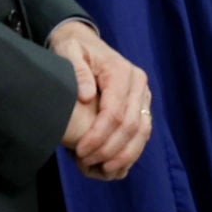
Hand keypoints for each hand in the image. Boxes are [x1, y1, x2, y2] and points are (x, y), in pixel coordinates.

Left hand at [50, 20, 151, 181]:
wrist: (85, 42)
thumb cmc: (74, 48)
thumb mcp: (68, 52)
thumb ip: (77, 70)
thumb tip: (86, 96)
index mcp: (121, 72)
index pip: (115, 112)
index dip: (98, 136)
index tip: (79, 150)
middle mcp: (138, 84)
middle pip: (131, 126)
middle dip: (108, 149)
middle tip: (85, 162)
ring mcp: (143, 96)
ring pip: (142, 133)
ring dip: (123, 155)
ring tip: (101, 169)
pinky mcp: (142, 105)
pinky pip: (142, 133)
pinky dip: (130, 151)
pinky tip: (112, 164)